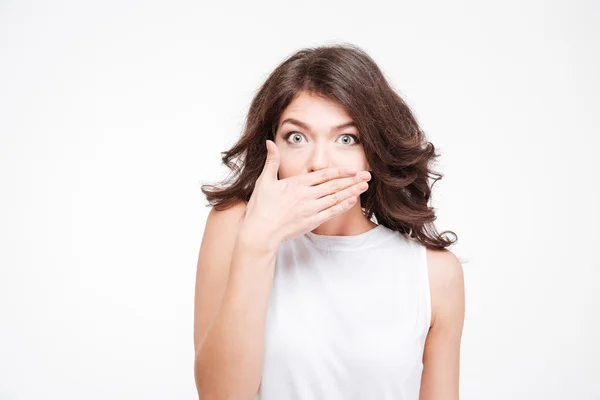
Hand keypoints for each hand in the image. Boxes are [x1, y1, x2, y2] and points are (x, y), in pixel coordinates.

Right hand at [241, 139, 370, 249]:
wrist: (260, 231)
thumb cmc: (260, 207)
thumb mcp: (264, 181)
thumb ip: (271, 161)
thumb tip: (269, 142)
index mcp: (297, 184)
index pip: (323, 174)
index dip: (340, 171)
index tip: (353, 169)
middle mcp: (307, 195)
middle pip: (334, 185)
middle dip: (352, 179)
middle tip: (367, 175)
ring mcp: (311, 209)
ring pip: (336, 198)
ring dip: (351, 191)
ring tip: (364, 186)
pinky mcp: (311, 222)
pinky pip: (331, 213)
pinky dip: (343, 206)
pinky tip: (352, 201)